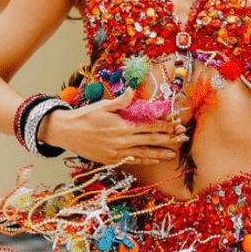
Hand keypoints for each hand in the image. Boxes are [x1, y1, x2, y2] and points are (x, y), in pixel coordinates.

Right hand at [38, 89, 186, 165]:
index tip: (177, 124)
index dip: (166, 125)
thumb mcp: (103, 106)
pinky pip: (133, 160)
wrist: (66, 133)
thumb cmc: (85, 117)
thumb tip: (132, 91)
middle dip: (169, 139)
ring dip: (161, 152)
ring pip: (145, 153)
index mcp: (123, 126)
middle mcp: (123, 141)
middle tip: (183, 138)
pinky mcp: (112, 160)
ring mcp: (118, 152)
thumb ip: (121, 101)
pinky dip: (146, 160)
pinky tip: (154, 159)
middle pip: (152, 140)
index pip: (150, 126)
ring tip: (174, 153)